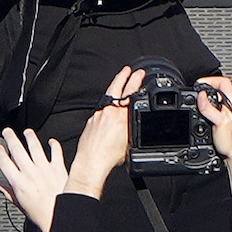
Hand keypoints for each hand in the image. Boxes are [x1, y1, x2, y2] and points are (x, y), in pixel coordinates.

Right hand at [0, 129, 65, 231]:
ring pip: (35, 147)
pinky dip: (53, 144)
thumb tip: (2, 188)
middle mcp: (30, 173)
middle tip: (7, 131)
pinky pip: (56, 152)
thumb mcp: (22, 206)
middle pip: (17, 149)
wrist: (61, 217)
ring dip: (30, 137)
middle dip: (10, 138)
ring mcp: (44, 169)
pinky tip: (51, 141)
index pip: (4, 162)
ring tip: (27, 132)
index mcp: (19, 183)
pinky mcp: (58, 168)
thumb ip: (11, 194)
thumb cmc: (42, 215)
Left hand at [67, 66, 141, 196]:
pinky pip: (102, 108)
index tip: (140, 73)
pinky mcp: (92, 120)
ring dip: (115, 89)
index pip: (130, 92)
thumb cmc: (110, 157)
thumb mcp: (130, 142)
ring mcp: (99, 115)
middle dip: (124, 76)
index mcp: (120, 116)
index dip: (136, 80)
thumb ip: (133, 128)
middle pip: (116, 88)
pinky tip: (111, 108)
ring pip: (108, 97)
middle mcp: (108, 112)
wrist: (91, 162)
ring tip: (121, 83)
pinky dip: (108, 104)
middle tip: (129, 69)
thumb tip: (136, 122)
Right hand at [195, 79, 231, 161]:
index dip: (210, 80)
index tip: (200, 85)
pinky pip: (218, 105)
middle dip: (207, 87)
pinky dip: (210, 104)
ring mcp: (231, 111)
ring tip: (199, 100)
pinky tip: (205, 110)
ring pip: (219, 96)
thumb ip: (210, 108)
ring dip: (208, 96)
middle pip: (220, 87)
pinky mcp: (227, 117)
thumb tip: (201, 96)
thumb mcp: (218, 123)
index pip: (223, 82)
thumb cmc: (229, 142)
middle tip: (197, 91)